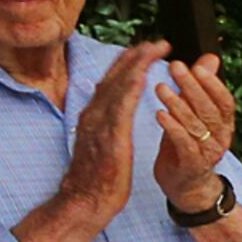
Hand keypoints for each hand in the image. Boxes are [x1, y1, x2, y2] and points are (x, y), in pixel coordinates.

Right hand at [58, 43, 165, 219]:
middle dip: (135, 56)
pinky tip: (143, 76)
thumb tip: (111, 104)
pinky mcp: (109, 137)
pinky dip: (130, 89)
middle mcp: (94, 113)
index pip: (112, 81)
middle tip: (156, 42)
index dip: (129, 63)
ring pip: (117, 86)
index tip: (146, 49)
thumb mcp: (102, 142)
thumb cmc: (97, 176)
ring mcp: (100, 124)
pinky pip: (120, 108)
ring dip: (136, 65)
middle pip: (115, 76)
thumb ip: (106, 121)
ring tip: (154, 49)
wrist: (85, 199)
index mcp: (94, 114)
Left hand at [150, 53, 237, 212]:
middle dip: (192, 87)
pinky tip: (160, 114)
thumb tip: (211, 58)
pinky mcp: (191, 165)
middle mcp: (220, 138)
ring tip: (161, 88)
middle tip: (175, 68)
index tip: (195, 65)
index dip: (212, 83)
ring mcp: (207, 153)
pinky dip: (173, 128)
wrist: (186, 184)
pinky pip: (184, 144)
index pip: (224, 101)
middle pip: (210, 110)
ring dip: (178, 104)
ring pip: (196, 125)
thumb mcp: (196, 112)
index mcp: (223, 123)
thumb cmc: (188, 143)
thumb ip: (202, 86)